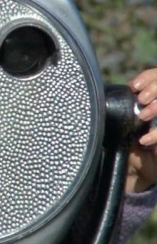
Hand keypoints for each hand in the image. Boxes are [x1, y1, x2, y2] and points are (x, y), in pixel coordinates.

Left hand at [126, 68, 156, 192]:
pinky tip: (144, 140)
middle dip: (154, 88)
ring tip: (143, 115)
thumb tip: (96, 95)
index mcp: (151, 98)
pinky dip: (155, 134)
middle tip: (141, 98)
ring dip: (156, 107)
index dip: (148, 78)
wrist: (136, 170)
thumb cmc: (124, 143)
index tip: (134, 86)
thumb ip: (115, 110)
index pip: (156, 77)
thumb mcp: (118, 124)